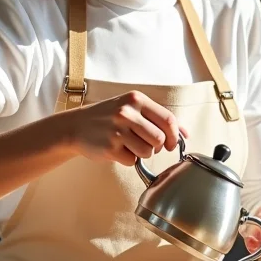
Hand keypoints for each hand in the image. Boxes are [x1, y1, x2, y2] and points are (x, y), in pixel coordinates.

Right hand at [60, 90, 187, 166]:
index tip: (171, 143)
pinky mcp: (110, 147)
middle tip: (147, 145)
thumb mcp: (132, 108)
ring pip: (147, 152)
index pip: (168, 119)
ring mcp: (117, 130)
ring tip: (129, 145)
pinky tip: (118, 150)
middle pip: (159, 138)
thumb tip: (185, 134)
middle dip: (157, 147)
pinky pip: (132, 161)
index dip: (174, 135)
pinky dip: (128, 159)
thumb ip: (157, 118)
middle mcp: (127, 112)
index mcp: (136, 99)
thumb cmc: (108, 117)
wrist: (76, 126)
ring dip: (142, 153)